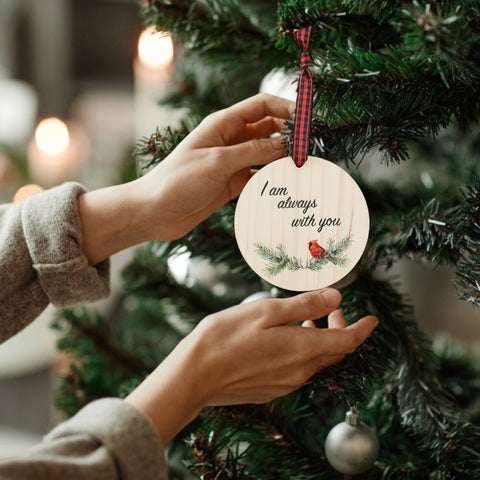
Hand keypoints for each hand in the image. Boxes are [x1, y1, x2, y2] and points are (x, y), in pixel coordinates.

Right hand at [125, 288, 377, 444]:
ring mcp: (285, 383)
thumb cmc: (227, 337)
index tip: (373, 319)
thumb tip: (335, 296)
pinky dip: (303, 351)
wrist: (195, 375)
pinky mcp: (271, 389)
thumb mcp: (267, 311)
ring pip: (315, 360)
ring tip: (307, 319)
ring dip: (319, 339)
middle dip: (340, 328)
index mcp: (303, 350)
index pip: (347, 341)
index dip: (363, 329)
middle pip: (333, 351)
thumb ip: (304, 305)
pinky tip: (285, 337)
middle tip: (332, 308)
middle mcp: (300, 371)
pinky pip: (298, 369)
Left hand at [140, 92, 293, 239]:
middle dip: (290, 134)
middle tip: (310, 148)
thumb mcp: (218, 162)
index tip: (308, 120)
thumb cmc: (178, 180)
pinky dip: (272, 179)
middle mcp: (230, 139)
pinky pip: (258, 176)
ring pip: (266, 153)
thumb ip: (253, 151)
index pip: (262, 105)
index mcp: (223, 124)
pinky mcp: (232, 183)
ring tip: (304, 168)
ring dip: (283, 158)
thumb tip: (286, 144)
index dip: (287, 107)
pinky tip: (285, 186)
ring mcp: (232, 162)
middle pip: (268, 128)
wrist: (155, 212)